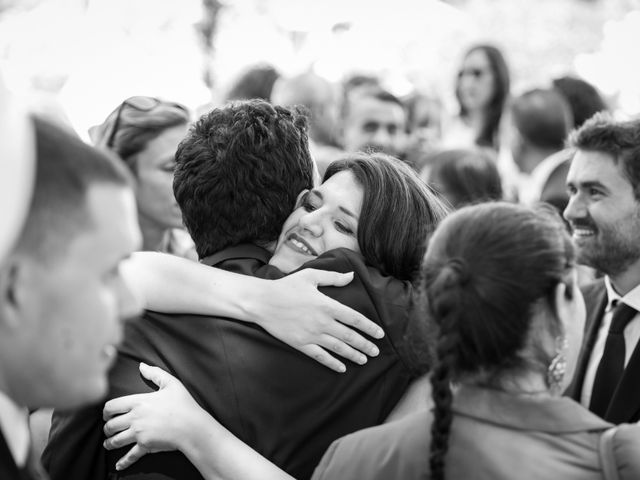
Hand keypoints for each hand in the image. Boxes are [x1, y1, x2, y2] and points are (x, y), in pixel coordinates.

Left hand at [103, 363, 204, 470]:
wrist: (192, 426)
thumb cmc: (183, 404)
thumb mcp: (171, 383)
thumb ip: (155, 373)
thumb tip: (141, 365)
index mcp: (138, 402)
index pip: (111, 406)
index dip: (105, 411)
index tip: (107, 414)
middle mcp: (134, 418)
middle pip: (110, 425)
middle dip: (107, 428)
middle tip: (108, 429)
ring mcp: (138, 434)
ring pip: (115, 441)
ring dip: (109, 443)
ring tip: (108, 444)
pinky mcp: (145, 446)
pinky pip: (130, 456)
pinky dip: (123, 462)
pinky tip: (118, 465)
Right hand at [250, 269, 383, 372]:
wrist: (262, 302)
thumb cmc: (287, 286)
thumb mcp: (311, 276)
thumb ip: (333, 277)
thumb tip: (351, 276)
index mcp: (327, 305)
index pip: (355, 319)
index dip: (369, 327)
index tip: (380, 334)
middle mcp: (323, 322)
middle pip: (350, 337)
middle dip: (365, 345)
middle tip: (376, 352)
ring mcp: (312, 335)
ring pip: (338, 348)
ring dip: (353, 355)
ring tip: (364, 360)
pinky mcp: (301, 344)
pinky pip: (320, 356)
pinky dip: (332, 363)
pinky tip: (341, 368)